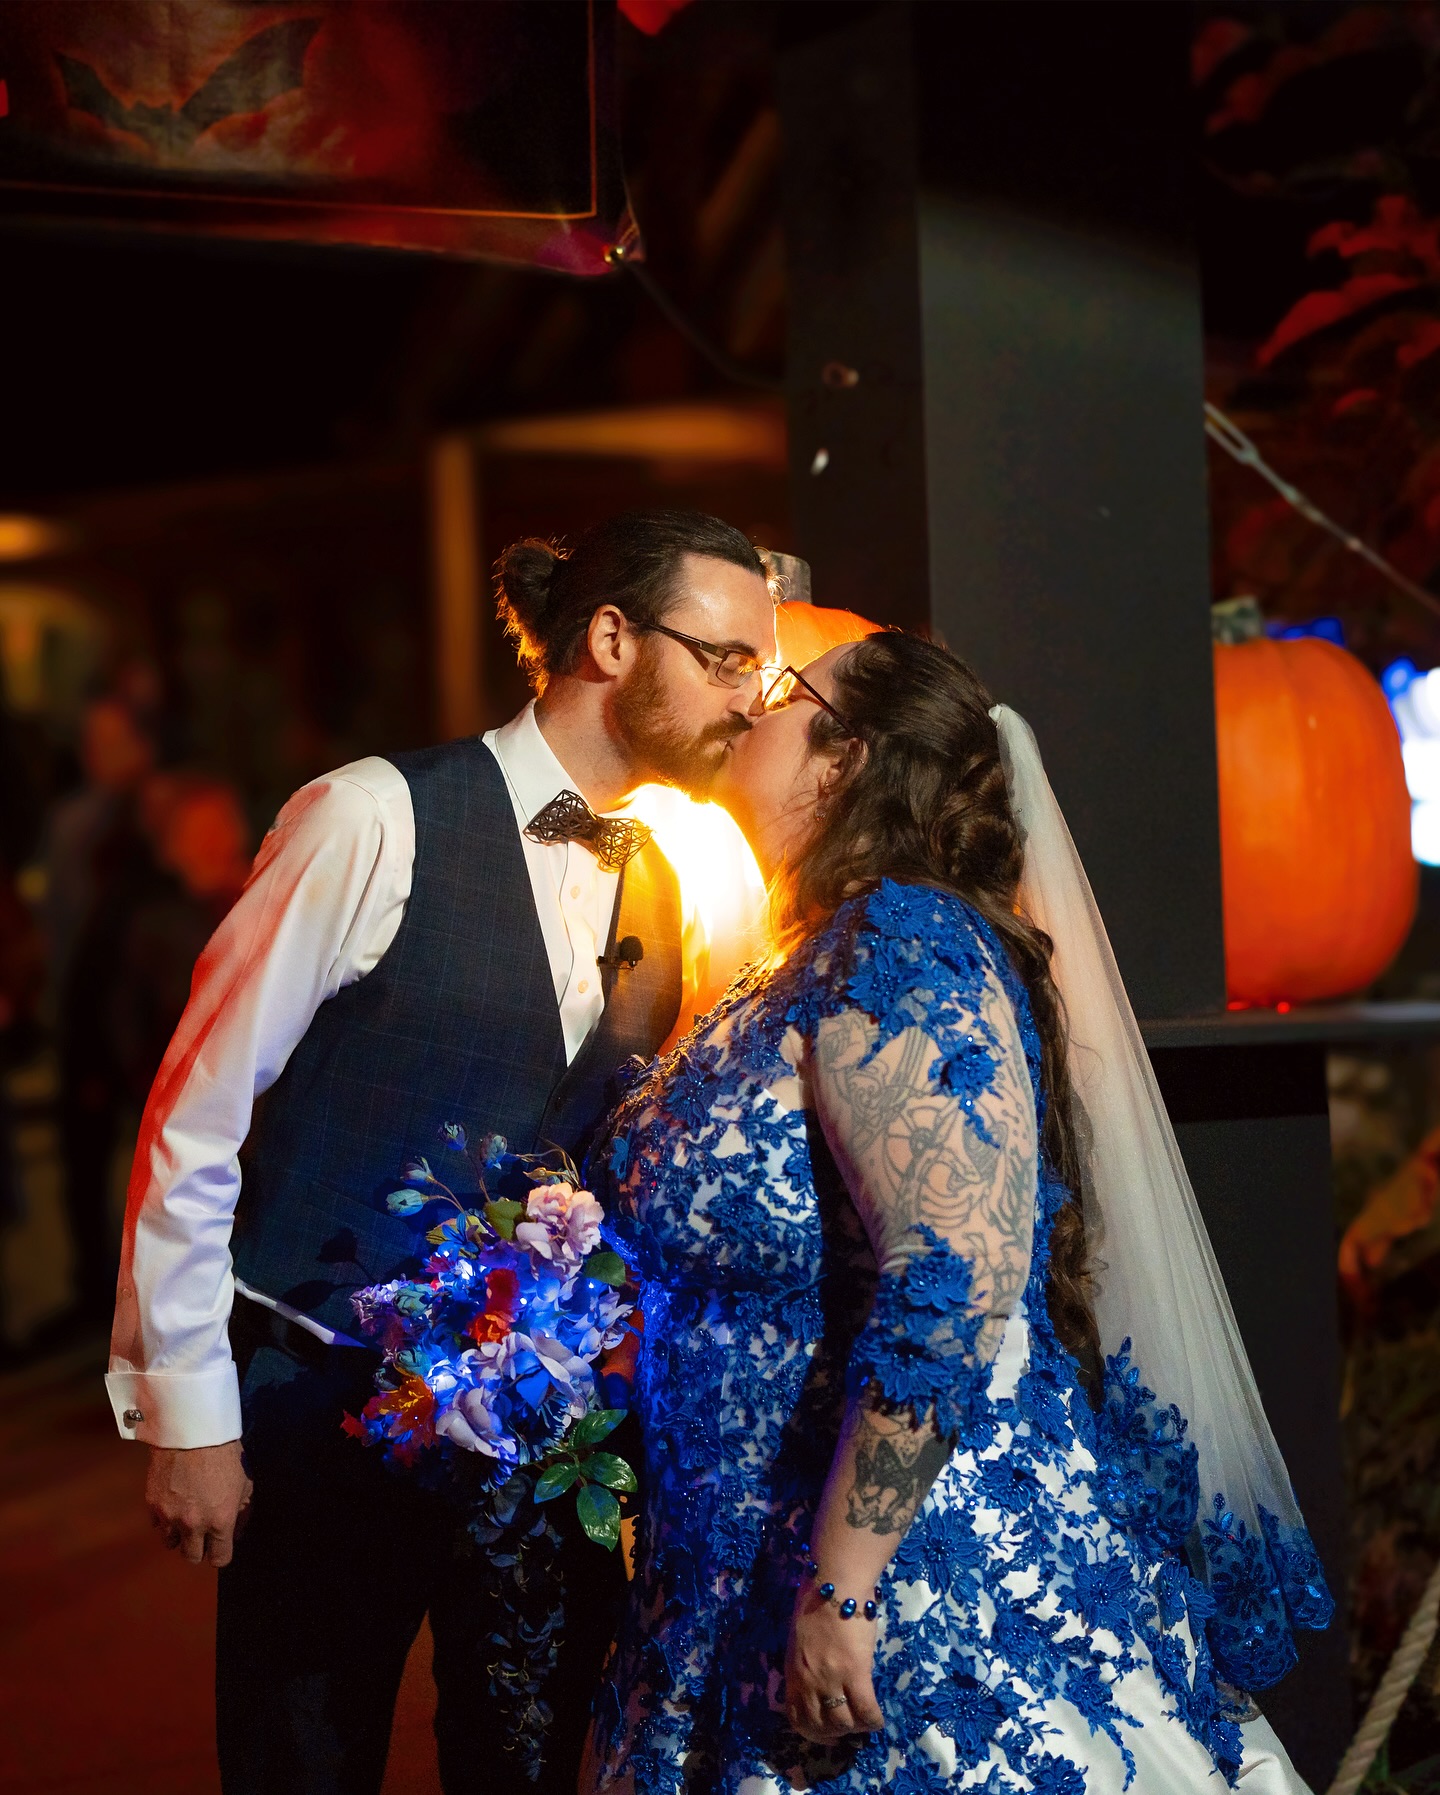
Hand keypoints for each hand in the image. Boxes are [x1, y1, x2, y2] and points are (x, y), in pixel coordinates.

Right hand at [145, 1440, 251, 1566]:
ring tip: (185, 1517)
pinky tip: (173, 1503)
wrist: (194, 1430)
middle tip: (202, 1533)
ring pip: (171, 1543)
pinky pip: (156, 1524)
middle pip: (192, 1557)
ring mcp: (170, 1516)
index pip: (219, 1559)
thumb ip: (243, 1513)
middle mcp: (194, 1525)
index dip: (221, 1552)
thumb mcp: (246, 1483)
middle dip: (199, 1548)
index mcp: (221, 1522)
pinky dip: (164, 1519)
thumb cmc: (226, 1454)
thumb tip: (239, 1533)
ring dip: (179, 1535)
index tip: (220, 1544)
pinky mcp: (152, 1505)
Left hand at [784, 1583, 884, 1742]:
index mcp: (793, 1671)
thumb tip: (818, 1680)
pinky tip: (878, 1717)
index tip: (828, 1733)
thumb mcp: (800, 1638)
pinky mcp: (855, 1671)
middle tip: (851, 1728)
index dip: (813, 1733)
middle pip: (821, 1727)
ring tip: (865, 1719)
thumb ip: (806, 1662)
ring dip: (856, 1728)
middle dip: (836, 1735)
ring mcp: (831, 1678)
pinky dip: (873, 1720)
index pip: (797, 1718)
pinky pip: (866, 1710)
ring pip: (844, 1724)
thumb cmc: (817, 1601)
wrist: (834, 1583)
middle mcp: (809, 1680)